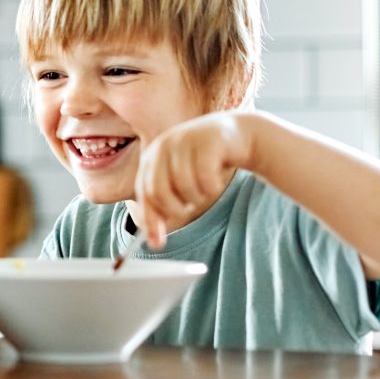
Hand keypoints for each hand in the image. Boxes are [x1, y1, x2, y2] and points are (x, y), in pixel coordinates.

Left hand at [134, 112, 250, 248]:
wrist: (236, 135)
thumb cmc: (204, 164)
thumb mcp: (180, 183)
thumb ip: (165, 205)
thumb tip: (153, 239)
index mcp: (151, 156)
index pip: (143, 193)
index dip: (149, 220)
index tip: (157, 244)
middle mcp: (163, 145)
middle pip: (158, 192)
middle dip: (175, 210)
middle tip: (190, 209)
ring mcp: (184, 140)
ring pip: (184, 187)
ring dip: (198, 197)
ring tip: (205, 188)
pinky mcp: (207, 140)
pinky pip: (205, 179)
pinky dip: (212, 188)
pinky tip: (217, 180)